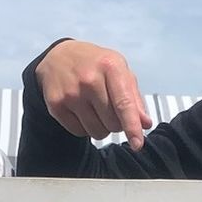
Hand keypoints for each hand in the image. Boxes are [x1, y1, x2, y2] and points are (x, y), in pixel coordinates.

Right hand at [35, 40, 151, 149]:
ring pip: (96, 131)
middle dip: (116, 123)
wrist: (59, 57)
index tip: (137, 144)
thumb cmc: (95, 64)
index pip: (124, 103)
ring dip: (101, 128)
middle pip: (112, 123)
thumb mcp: (120, 71)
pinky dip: (84, 128)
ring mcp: (71, 93)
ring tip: (95, 109)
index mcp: (110, 67)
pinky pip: (79, 132)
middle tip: (110, 108)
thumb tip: (145, 123)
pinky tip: (82, 111)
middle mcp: (89, 80)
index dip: (132, 126)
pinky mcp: (56, 105)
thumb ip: (134, 98)